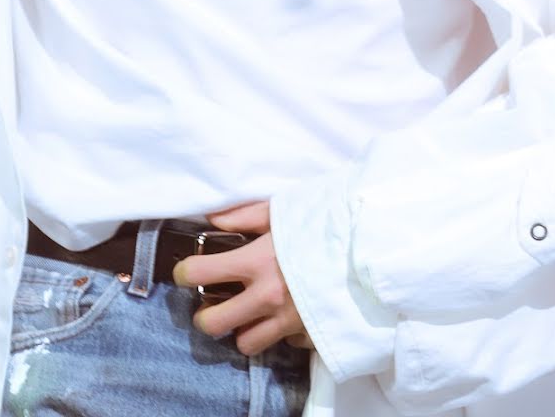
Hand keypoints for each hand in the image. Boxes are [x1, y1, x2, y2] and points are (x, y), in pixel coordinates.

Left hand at [171, 199, 314, 355]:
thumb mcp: (284, 209)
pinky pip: (285, 344)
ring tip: (248, 314)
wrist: (370, 249)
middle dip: (205, 315)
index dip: (184, 272)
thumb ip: (244, 215)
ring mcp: (288, 321)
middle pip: (215, 323)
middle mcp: (267, 297)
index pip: (201, 272)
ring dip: (243, 329)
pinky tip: (286, 315)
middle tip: (210, 304)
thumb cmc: (325, 223)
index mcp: (257, 262)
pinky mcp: (310, 335)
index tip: (185, 271)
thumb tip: (212, 220)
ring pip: (246, 344)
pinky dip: (281, 333)